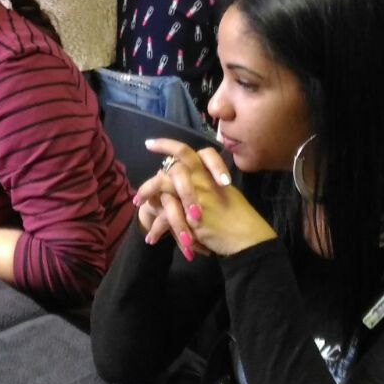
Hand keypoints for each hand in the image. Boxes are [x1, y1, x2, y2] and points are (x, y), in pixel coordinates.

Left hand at [138, 139, 273, 257]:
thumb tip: (187, 188)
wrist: (246, 236)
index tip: (150, 145)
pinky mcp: (190, 215)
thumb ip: (206, 187)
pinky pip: (166, 217)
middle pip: (169, 166)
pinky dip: (157, 229)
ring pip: (162, 184)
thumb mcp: (224, 194)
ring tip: (138, 204)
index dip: (166, 145)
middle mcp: (200, 179)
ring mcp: (194, 195)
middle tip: (137, 189)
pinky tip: (152, 238)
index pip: (185, 151)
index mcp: (208, 173)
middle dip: (150, 178)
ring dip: (147, 194)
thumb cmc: (239, 217)